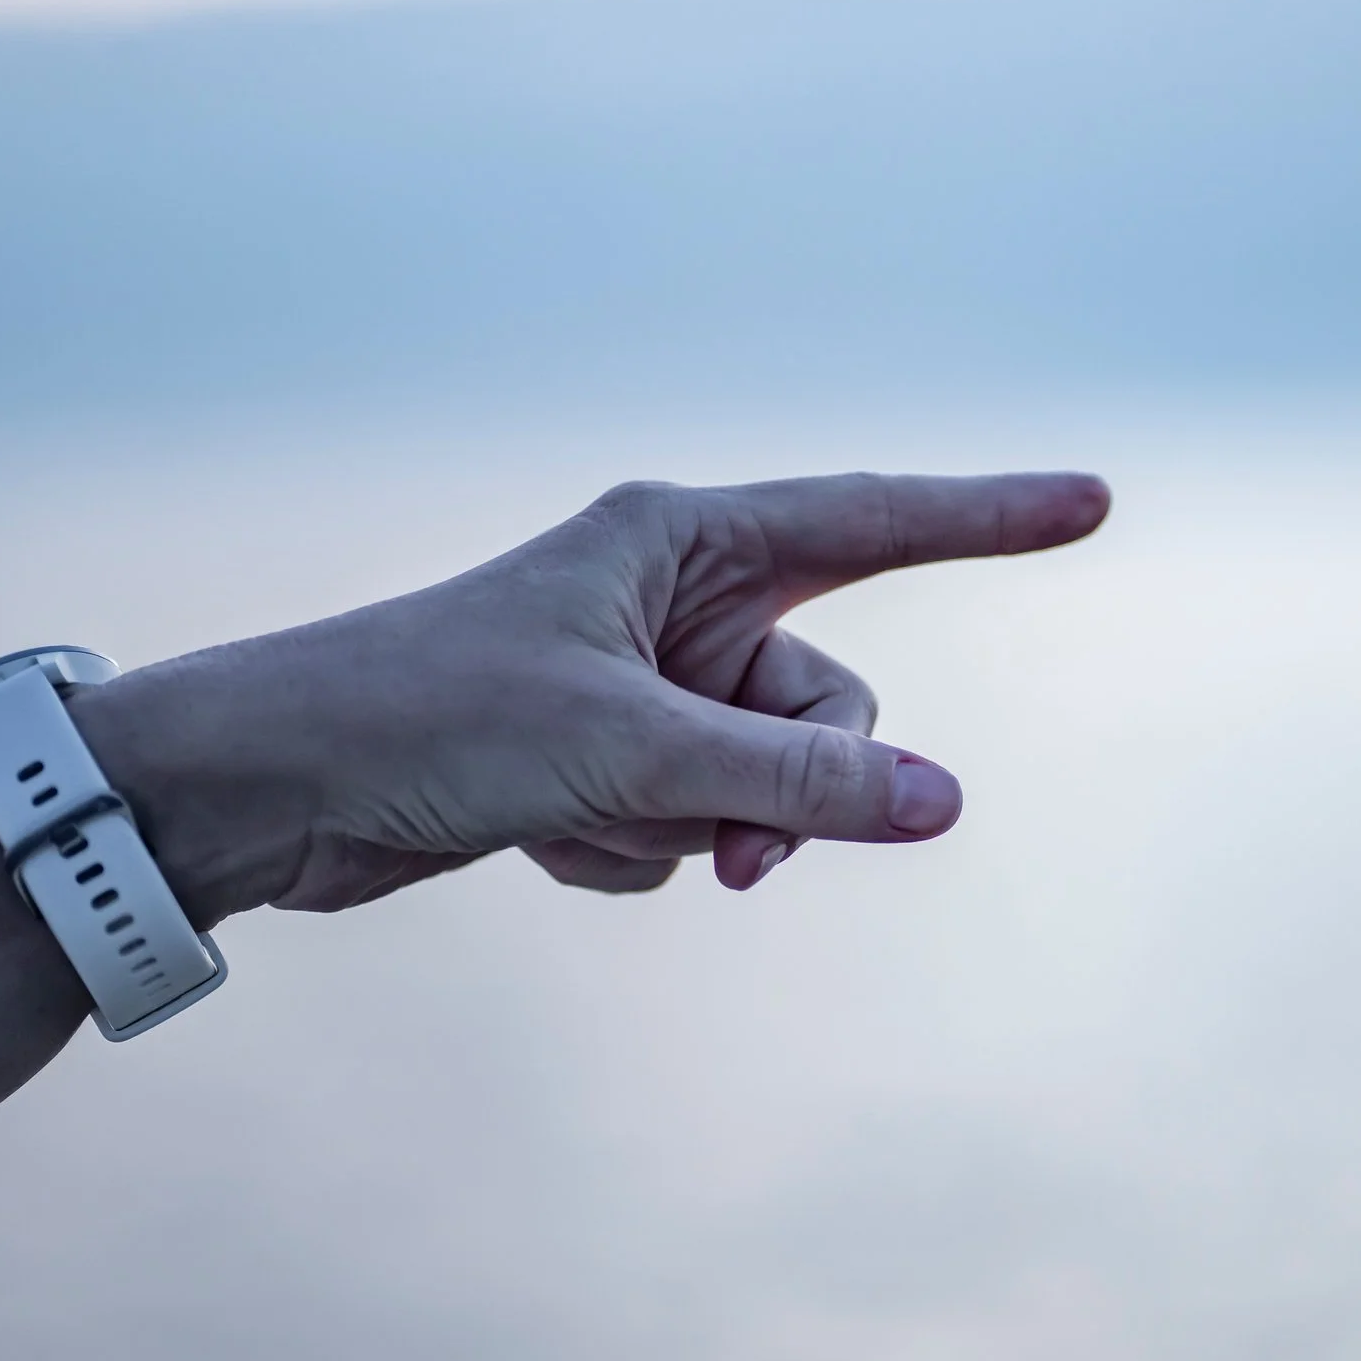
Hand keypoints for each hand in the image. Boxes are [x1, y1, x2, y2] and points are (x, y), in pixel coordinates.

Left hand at [73, 470, 1110, 921]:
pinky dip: (625, 852)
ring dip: (686, 831)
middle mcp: (671, 600)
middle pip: (823, 706)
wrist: (269, 792)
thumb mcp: (631, 753)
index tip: (1091, 500)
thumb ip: (795, 787)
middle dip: (788, 795)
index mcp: (681, 540)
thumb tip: (948, 806)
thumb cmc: (430, 720)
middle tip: (732, 859)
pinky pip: (683, 827)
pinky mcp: (600, 763)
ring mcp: (640, 686)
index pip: (873, 518)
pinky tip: (527, 836)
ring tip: (572, 820)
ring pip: (754, 785)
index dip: (989, 516)